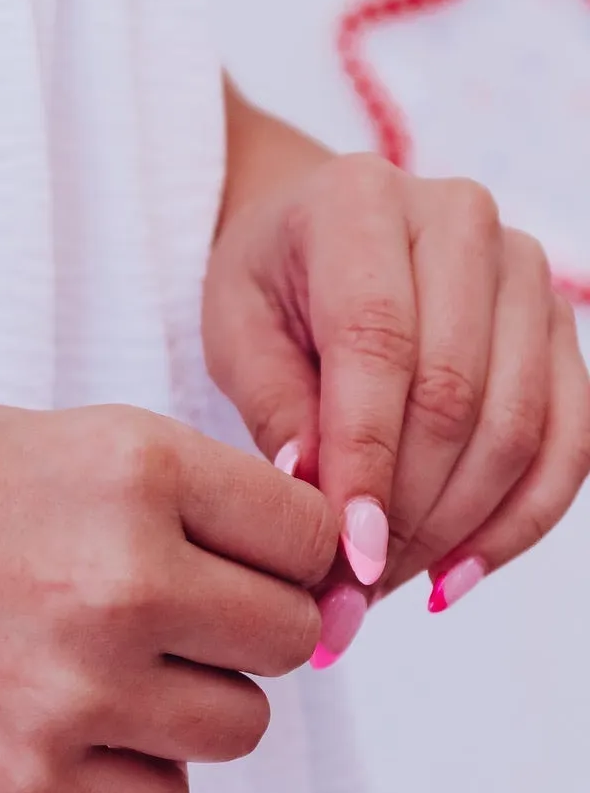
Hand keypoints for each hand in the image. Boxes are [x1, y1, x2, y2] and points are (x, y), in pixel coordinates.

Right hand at [0, 399, 336, 792]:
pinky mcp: (30, 780)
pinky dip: (133, 769)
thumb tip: (329, 588)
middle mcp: (122, 578)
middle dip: (241, 627)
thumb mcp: (72, 444)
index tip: (235, 557)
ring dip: (192, 700)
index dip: (281, 549)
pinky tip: (65, 720)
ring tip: (100, 662)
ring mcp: (77, 689)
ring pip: (241, 726)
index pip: (311, 536)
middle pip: (292, 639)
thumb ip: (199, 507)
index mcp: (137, 468)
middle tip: (160, 610)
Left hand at [204, 129, 589, 659]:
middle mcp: (461, 220)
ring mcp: (527, 273)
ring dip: (456, 528)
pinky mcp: (561, 328)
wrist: (319, 240)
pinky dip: (516, 523)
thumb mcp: (236, 333)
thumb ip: (276, 409)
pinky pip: (568, 442)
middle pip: (456, 393)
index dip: (367, 460)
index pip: (379, 343)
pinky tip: (455, 575)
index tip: (347, 555)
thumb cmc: (269, 287)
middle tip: (351, 590)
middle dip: (407, 511)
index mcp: (362, 202)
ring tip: (386, 587)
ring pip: (518, 426)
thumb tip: (321, 500)